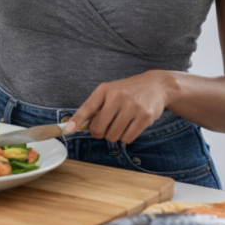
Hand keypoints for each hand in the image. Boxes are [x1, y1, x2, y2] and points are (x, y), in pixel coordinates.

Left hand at [65, 70, 179, 143]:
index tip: (68, 130)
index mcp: (105, 89)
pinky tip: (131, 126)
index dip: (77, 120)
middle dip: (100, 133)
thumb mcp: (110, 92)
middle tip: (106, 127)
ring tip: (121, 123)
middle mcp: (117, 97)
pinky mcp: (145, 117)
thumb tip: (80, 126)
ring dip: (114, 135)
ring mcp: (132, 107)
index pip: (87, 107)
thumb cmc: (127, 91)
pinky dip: (126, 137)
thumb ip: (96, 107)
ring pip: (113, 136)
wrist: (156, 86)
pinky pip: (128, 139)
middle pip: (99, 128)